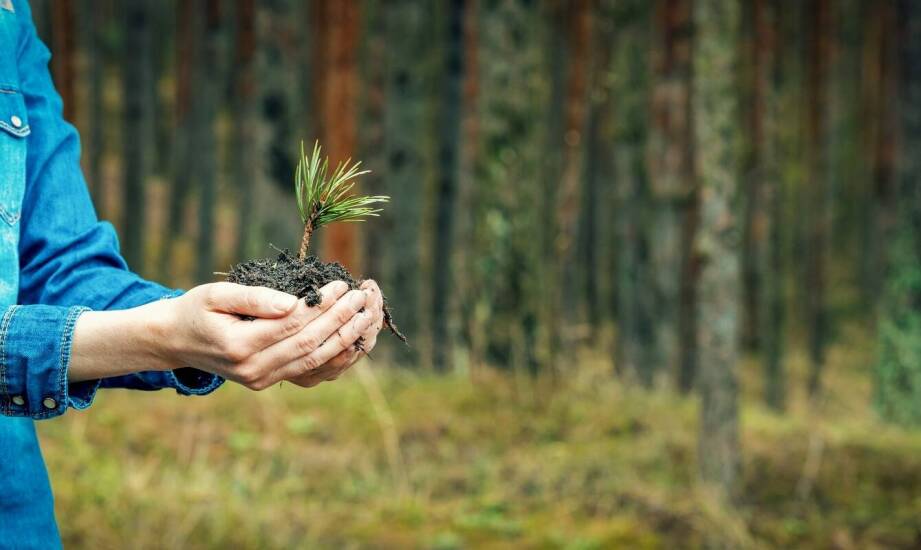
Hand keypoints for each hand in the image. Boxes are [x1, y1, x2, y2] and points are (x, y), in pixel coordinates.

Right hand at [156, 281, 368, 389]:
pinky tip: (353, 339)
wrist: (175, 341)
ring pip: (314, 360)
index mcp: (239, 345)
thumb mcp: (216, 294)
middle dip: (341, 320)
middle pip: (309, 344)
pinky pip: (308, 371)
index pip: (292, 323)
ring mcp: (261, 380)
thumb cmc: (196, 309)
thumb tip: (293, 302)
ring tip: (365, 316)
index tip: (341, 285)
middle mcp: (253, 369)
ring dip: (345, 338)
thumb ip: (254, 298)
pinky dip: (334, 356)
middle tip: (362, 298)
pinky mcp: (268, 381)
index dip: (321, 304)